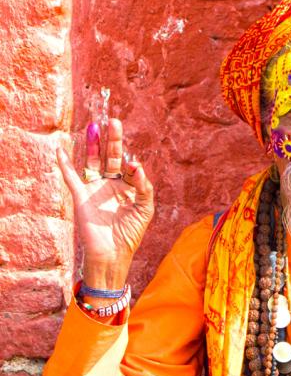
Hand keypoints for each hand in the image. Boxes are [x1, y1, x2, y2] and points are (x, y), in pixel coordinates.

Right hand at [57, 119, 153, 289]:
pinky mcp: (81, 196)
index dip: (131, 163)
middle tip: (114, 122)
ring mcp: (95, 188)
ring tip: (95, 126)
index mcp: (128, 186)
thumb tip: (136, 166)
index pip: (129, 167)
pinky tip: (61, 149)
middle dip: (113, 140)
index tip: (132, 165)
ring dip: (94, 144)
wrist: (112, 253)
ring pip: (93, 161)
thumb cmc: (131, 232)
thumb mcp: (145, 208)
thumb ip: (144, 187)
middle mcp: (111, 184)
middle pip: (111, 157)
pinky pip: (71, 177)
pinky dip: (65, 163)